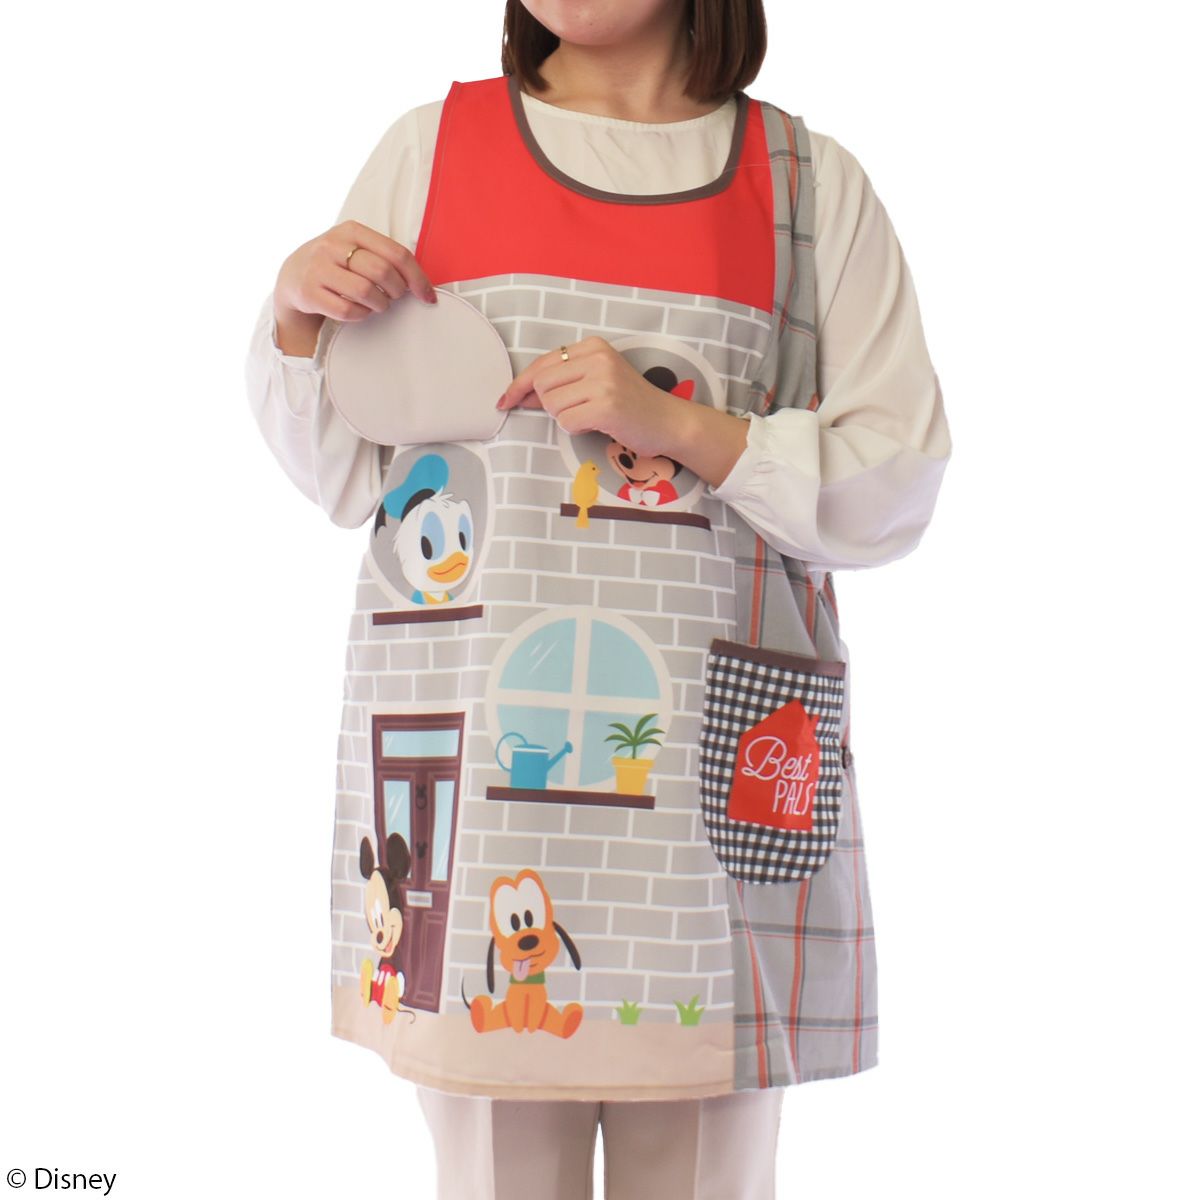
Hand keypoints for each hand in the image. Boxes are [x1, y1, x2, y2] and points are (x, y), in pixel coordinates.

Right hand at [273, 219, 435, 326]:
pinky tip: (360, 310)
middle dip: (396, 291)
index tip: (427, 295)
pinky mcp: (309, 292)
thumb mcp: (356, 248)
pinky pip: (347, 310)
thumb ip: (385, 257)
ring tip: (377, 304)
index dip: (417, 278)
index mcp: (351, 230)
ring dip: (379, 304)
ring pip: (365, 292)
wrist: (293, 275)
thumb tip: (421, 284)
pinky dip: (361, 315)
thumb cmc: (336, 263)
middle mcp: (332, 245)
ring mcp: (318, 268)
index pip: (396, 253)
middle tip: (393, 297)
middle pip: (382, 272)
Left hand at [496, 336, 688, 459]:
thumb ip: (561, 382)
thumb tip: (520, 393)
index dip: (520, 384)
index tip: (506, 400)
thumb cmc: (630, 403)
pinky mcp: (606, 407)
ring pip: (551, 405)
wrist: (668, 421)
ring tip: (590, 416)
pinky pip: (566, 422)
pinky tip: (596, 425)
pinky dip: (576, 429)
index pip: (542, 363)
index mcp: (594, 346)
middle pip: (541, 384)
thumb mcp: (597, 381)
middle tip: (574, 411)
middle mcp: (598, 359)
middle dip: (549, 404)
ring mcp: (603, 382)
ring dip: (564, 417)